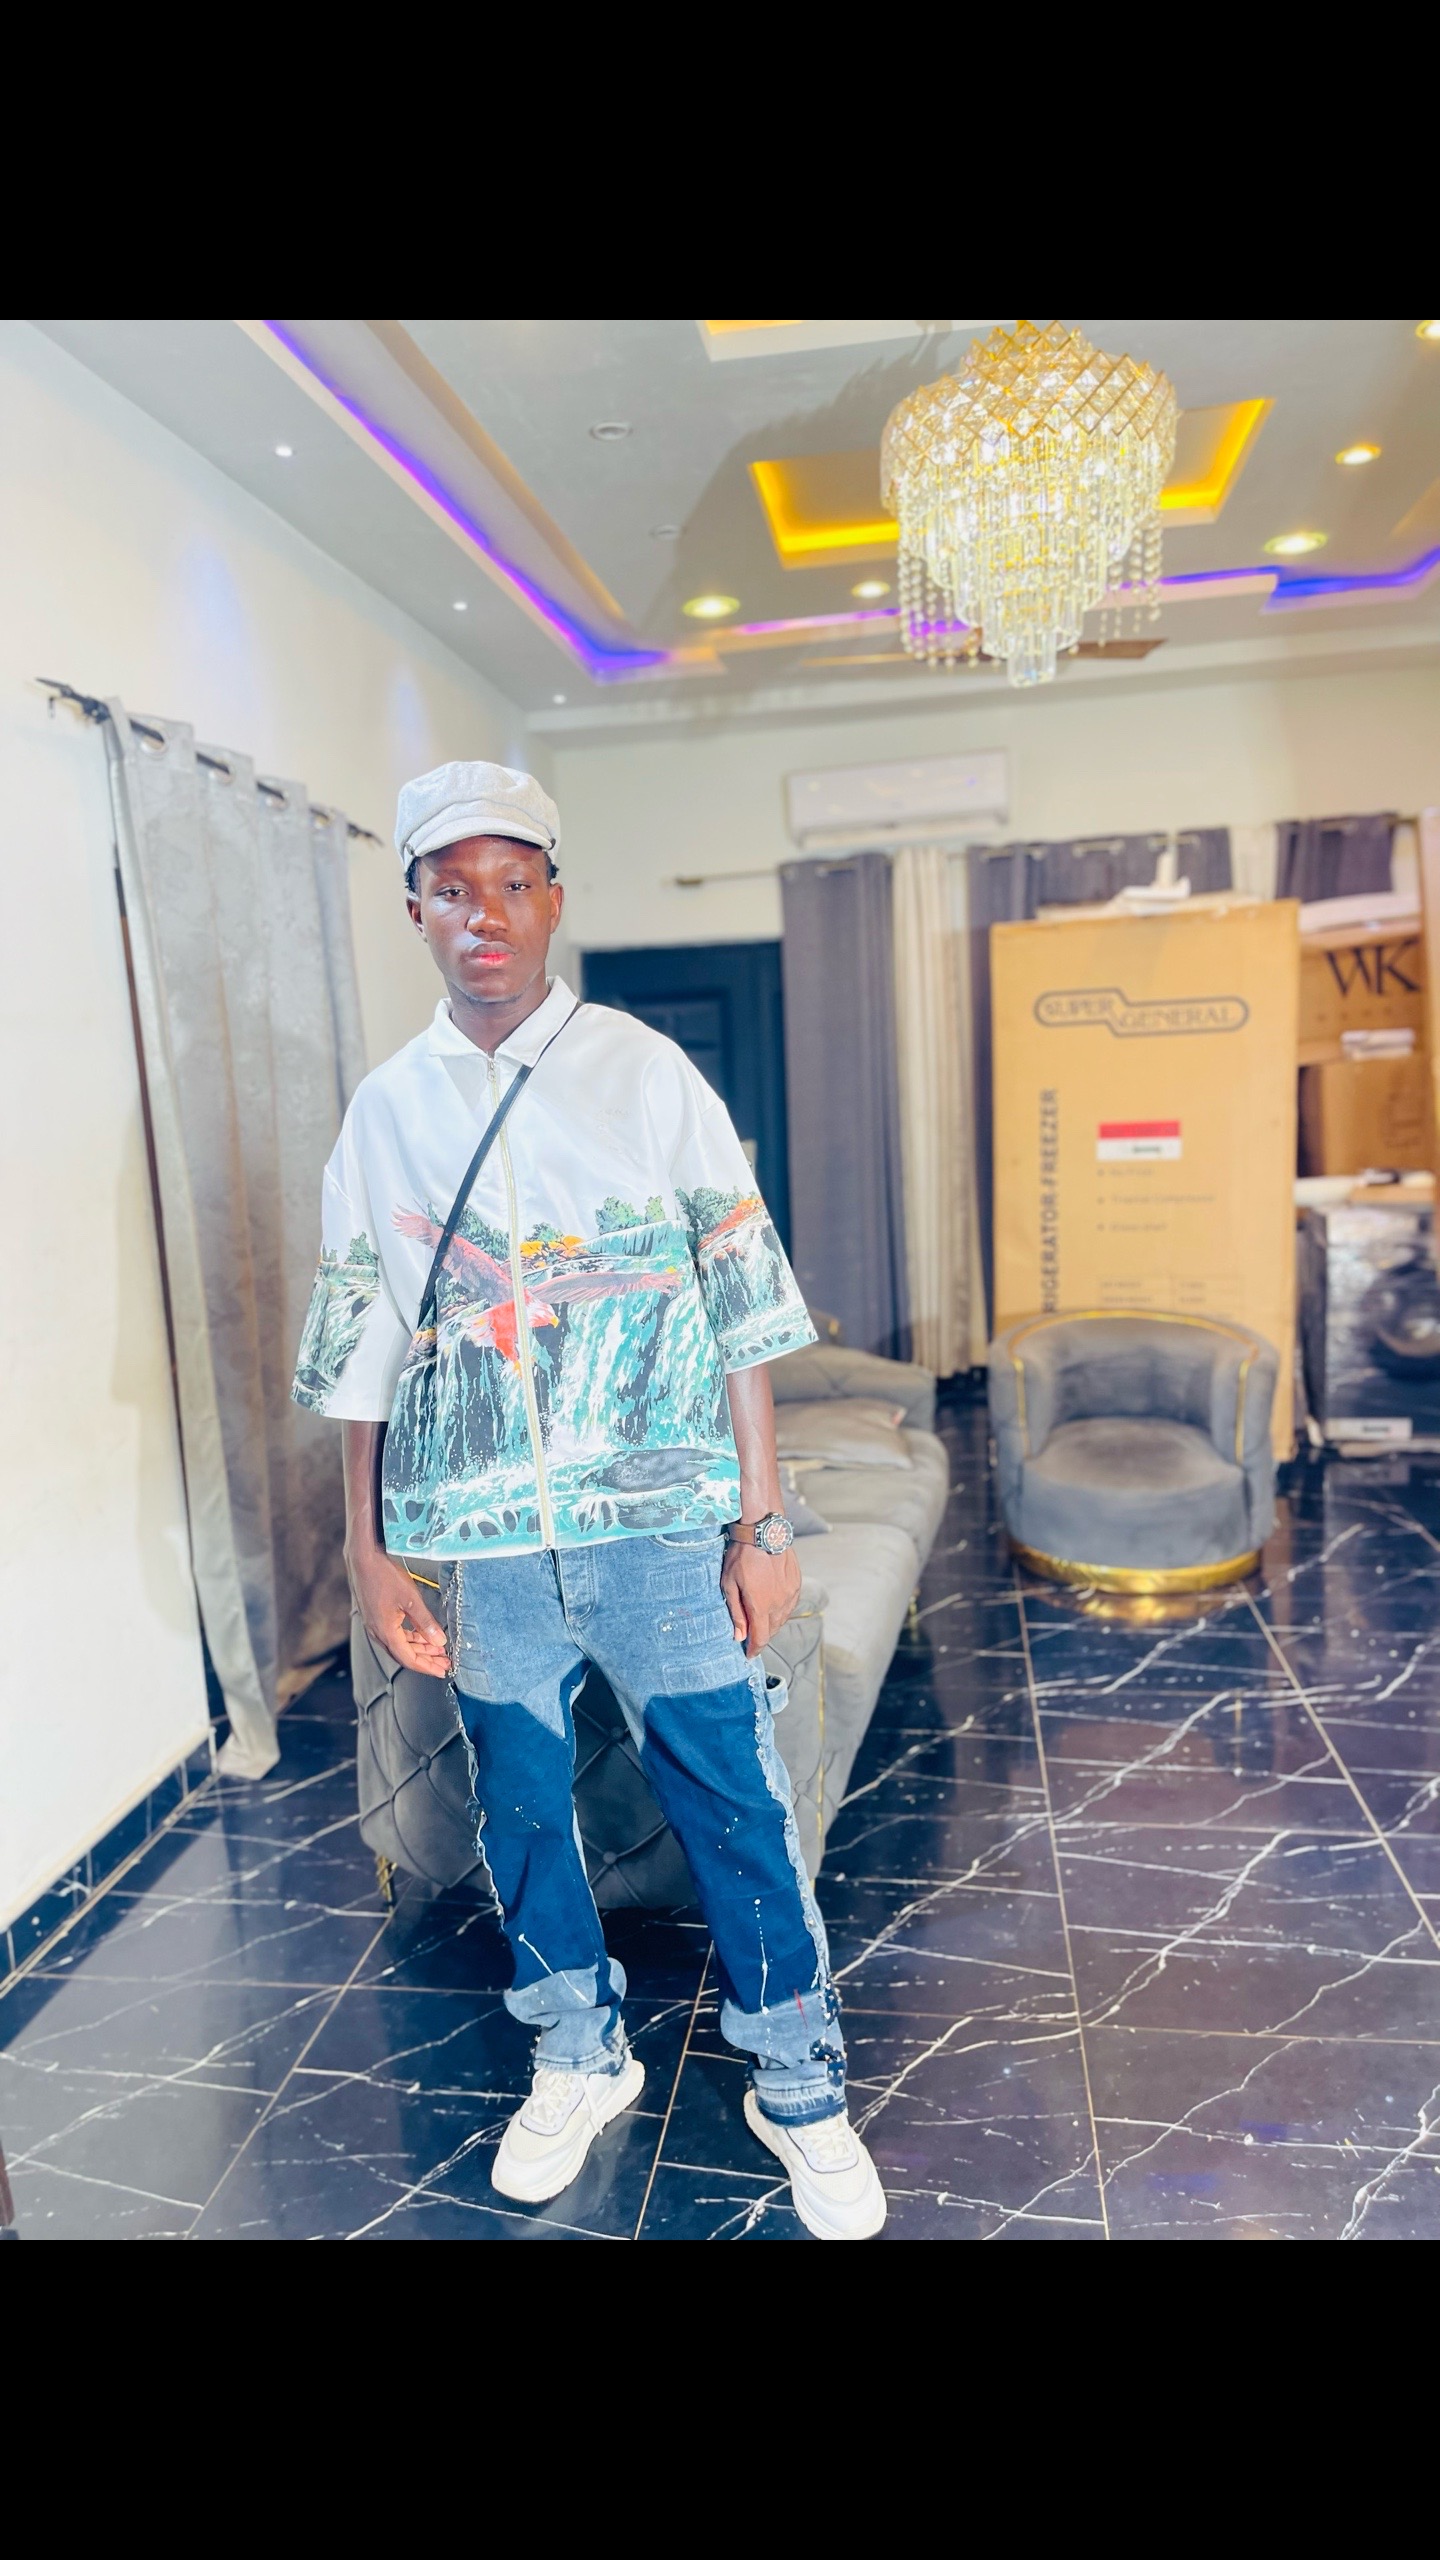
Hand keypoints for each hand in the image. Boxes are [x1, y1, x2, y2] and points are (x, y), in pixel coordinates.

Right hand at [347, 1544, 450, 1680]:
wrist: (362, 1559)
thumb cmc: (384, 1576)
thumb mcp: (411, 1600)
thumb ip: (426, 1623)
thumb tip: (440, 1641)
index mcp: (386, 1632)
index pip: (409, 1659)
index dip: (427, 1667)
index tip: (442, 1670)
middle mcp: (377, 1633)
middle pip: (404, 1655)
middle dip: (426, 1660)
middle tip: (444, 1662)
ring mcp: (375, 1625)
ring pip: (399, 1645)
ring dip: (419, 1648)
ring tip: (437, 1648)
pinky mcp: (375, 1617)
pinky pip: (394, 1635)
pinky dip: (409, 1638)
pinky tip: (421, 1635)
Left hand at [721, 1539, 800, 1657]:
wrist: (764, 1532)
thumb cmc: (741, 1556)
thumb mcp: (729, 1584)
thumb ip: (736, 1612)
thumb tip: (740, 1636)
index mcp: (761, 1606)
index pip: (761, 1638)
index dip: (755, 1649)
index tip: (749, 1654)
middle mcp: (779, 1603)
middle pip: (772, 1630)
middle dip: (762, 1637)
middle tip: (751, 1636)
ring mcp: (790, 1594)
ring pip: (782, 1619)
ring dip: (772, 1624)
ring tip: (760, 1621)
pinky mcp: (796, 1584)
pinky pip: (789, 1606)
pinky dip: (781, 1611)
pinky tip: (772, 1607)